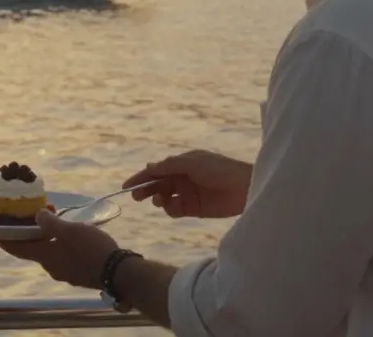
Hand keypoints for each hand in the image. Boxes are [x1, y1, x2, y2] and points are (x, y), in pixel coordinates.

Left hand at [0, 209, 119, 289]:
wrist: (118, 272)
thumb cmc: (91, 249)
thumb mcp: (69, 230)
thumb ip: (50, 222)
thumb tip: (37, 215)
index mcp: (45, 257)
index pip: (17, 249)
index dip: (5, 239)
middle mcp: (51, 267)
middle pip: (33, 249)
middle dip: (30, 233)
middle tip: (30, 216)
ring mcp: (65, 271)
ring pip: (49, 251)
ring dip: (47, 237)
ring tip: (53, 220)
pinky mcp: (78, 272)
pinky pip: (62, 255)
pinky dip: (59, 244)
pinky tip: (69, 234)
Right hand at [122, 149, 252, 218]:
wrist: (245, 188)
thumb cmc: (220, 169)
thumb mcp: (192, 163)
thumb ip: (169, 166)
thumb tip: (149, 167)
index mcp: (181, 164)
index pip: (156, 170)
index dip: (141, 177)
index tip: (127, 186)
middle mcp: (182, 178)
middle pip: (157, 185)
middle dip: (146, 190)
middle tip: (137, 196)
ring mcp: (187, 194)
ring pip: (164, 198)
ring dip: (159, 199)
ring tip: (161, 200)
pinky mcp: (194, 209)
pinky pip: (175, 210)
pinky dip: (170, 209)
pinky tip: (173, 207)